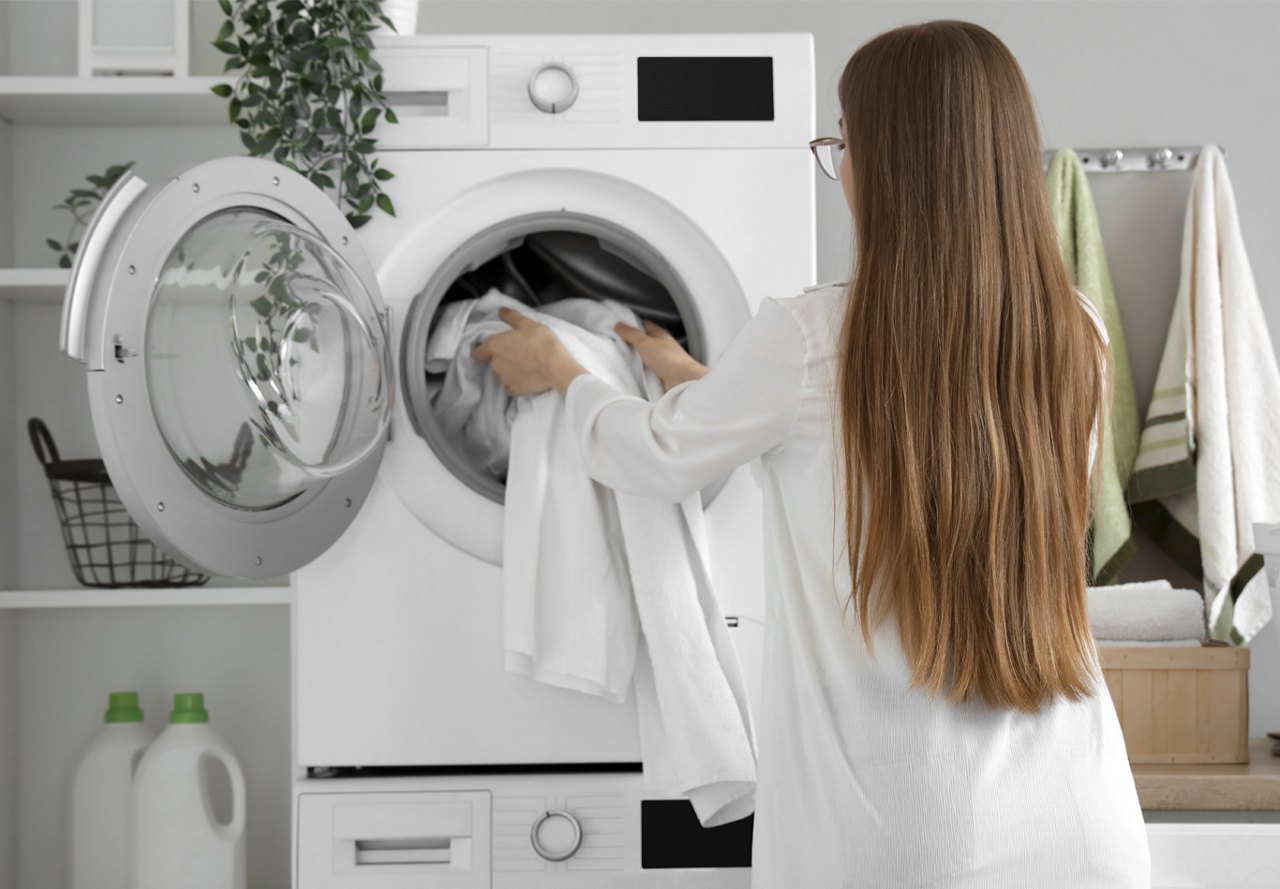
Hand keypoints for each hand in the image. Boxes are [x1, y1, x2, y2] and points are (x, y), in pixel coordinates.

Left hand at [472, 306, 586, 395]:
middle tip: (516, 354)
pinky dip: (514, 383)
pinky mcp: (514, 390)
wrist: (555, 366)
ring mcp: (503, 379)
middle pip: (492, 363)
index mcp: (494, 346)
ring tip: (522, 367)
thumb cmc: (541, 342)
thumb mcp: (528, 324)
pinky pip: (509, 387)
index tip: (493, 349)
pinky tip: (525, 378)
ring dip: (507, 372)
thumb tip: (501, 310)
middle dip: (500, 360)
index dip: (482, 350)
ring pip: (500, 376)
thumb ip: (511, 317)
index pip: (477, 352)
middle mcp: (495, 364)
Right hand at [615, 320, 707, 390]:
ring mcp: (660, 361)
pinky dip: (638, 372)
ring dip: (634, 359)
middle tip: (616, 344)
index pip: (643, 325)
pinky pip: (645, 371)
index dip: (631, 325)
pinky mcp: (659, 375)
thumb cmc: (670, 358)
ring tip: (620, 359)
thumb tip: (619, 325)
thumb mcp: (645, 342)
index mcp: (659, 334)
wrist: (682, 381)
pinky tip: (631, 373)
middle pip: (642, 342)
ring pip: (643, 357)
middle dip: (630, 344)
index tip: (618, 327)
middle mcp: (661, 347)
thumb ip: (631, 334)